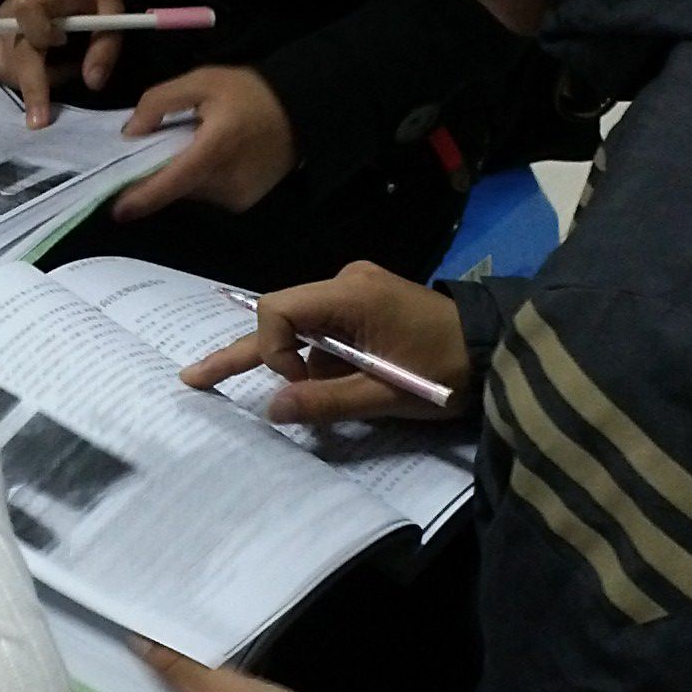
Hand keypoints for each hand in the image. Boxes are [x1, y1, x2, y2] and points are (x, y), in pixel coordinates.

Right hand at [0, 0, 126, 127]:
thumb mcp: (110, 4)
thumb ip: (105, 44)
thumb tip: (93, 83)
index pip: (28, 20)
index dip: (43, 37)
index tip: (63, 43)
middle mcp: (8, 15)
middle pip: (12, 59)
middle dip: (34, 88)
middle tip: (50, 113)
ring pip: (5, 71)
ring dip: (34, 83)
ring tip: (63, 69)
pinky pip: (3, 71)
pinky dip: (26, 80)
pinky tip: (48, 70)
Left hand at [112, 65, 294, 218]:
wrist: (302, 111)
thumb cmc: (249, 93)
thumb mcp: (201, 81)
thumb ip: (159, 102)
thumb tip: (130, 133)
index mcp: (214, 149)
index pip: (170, 183)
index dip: (140, 199)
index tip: (116, 209)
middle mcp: (226, 181)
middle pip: (175, 189)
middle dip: (159, 174)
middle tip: (156, 149)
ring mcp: (237, 198)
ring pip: (189, 193)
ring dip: (181, 176)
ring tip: (191, 147)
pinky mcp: (243, 204)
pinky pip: (207, 196)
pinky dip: (200, 180)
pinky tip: (213, 158)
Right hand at [184, 259, 474, 425]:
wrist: (497, 347)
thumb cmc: (447, 370)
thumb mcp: (387, 394)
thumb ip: (326, 401)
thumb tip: (271, 409)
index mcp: (350, 295)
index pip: (278, 309)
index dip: (272, 350)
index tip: (294, 384)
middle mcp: (346, 282)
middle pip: (280, 316)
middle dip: (246, 354)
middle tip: (195, 379)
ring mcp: (357, 291)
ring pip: (302, 327)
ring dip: (296, 364)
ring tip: (298, 399)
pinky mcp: (367, 303)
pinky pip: (326, 330)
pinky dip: (317, 359)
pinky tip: (329, 385)